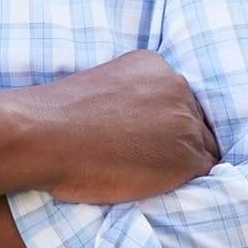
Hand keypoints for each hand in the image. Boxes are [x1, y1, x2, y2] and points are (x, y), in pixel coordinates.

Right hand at [17, 49, 220, 203]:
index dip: (163, 121)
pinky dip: (183, 182)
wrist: (43, 134)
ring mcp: (185, 122)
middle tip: (146, 157)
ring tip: (147, 173)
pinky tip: (154, 184)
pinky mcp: (188, 158)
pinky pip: (204, 174)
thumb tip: (138, 122)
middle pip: (194, 120)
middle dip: (176, 139)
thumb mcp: (100, 86)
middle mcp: (176, 86)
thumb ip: (130, 95)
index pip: (177, 97)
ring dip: (181, 162)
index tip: (144, 136)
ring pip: (202, 147)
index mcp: (153, 64)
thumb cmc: (57, 115)